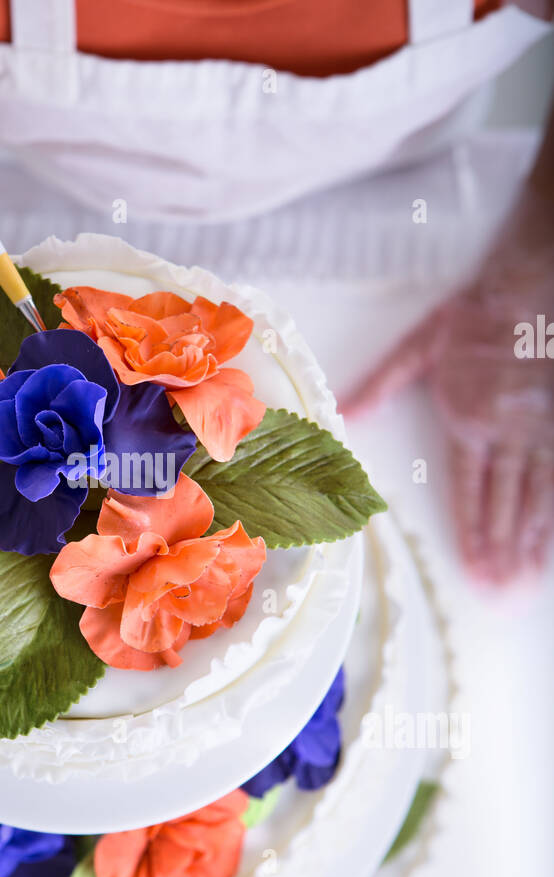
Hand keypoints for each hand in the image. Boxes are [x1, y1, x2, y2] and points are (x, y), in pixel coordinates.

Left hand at [342, 187, 553, 582]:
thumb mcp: (420, 345)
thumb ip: (381, 384)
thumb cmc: (475, 312)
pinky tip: (552, 540)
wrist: (533, 282)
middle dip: (503, 553)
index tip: (476, 572)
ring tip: (527, 579)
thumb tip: (343, 414)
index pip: (470, 491)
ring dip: (533, 542)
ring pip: (538, 496)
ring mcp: (542, 428)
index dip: (474, 535)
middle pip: (506, 504)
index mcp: (468, 419)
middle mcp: (507, 432)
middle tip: (503, 595)